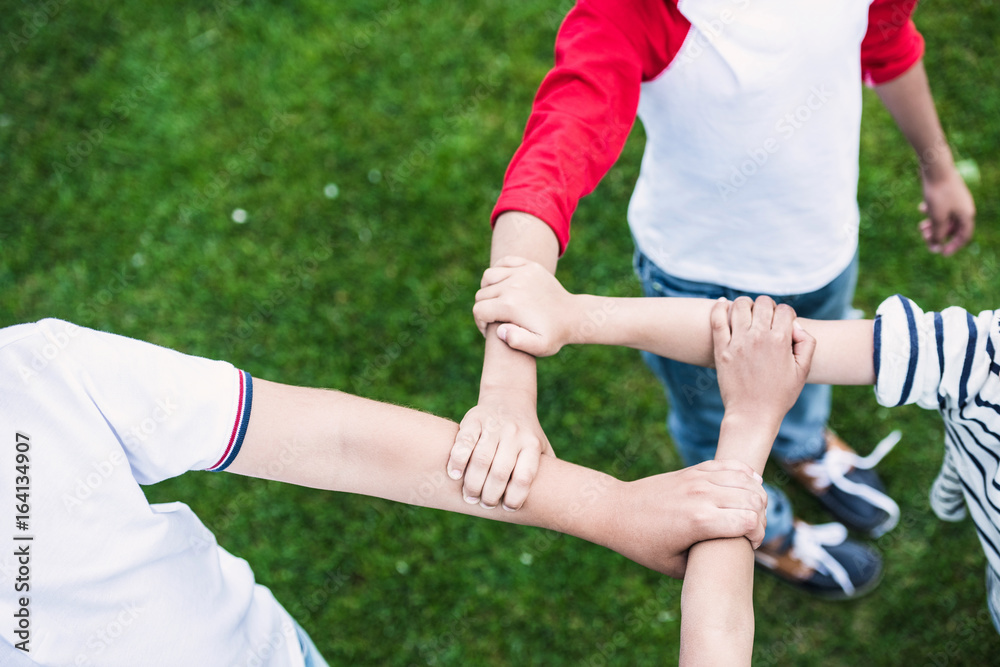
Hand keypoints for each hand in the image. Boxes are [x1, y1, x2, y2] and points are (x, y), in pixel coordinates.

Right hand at [448, 391, 554, 510]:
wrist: (509, 399)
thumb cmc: (526, 435)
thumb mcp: (542, 447)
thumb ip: (548, 472)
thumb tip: (553, 505)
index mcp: (532, 444)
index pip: (525, 476)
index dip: (516, 496)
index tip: (508, 508)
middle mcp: (514, 434)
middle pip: (500, 471)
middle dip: (490, 494)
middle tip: (485, 504)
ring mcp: (494, 425)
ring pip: (481, 458)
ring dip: (472, 482)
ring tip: (469, 496)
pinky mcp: (474, 419)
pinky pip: (464, 441)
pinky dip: (457, 460)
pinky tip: (454, 475)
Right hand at [473, 256, 578, 356]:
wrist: (573, 316)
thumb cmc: (554, 335)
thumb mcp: (539, 347)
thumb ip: (518, 342)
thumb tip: (499, 330)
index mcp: (511, 305)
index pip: (479, 310)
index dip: (480, 323)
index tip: (489, 330)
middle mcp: (513, 285)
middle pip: (482, 294)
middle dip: (484, 309)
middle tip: (494, 319)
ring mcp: (522, 272)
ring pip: (488, 276)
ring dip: (488, 289)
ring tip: (496, 301)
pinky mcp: (530, 266)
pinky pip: (503, 262)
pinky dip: (498, 271)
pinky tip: (503, 284)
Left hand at [608, 460, 766, 577]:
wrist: (617, 511)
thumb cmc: (643, 544)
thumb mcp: (676, 567)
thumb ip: (706, 564)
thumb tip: (730, 559)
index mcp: (700, 522)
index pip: (751, 522)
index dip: (758, 536)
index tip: (749, 545)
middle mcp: (702, 496)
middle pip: (754, 499)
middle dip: (761, 516)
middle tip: (751, 529)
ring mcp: (697, 479)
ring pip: (746, 479)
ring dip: (756, 495)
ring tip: (751, 509)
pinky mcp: (692, 470)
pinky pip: (729, 465)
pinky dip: (745, 474)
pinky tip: (747, 485)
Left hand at [711, 296, 814, 423]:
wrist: (752, 414)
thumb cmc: (780, 394)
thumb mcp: (803, 371)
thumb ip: (807, 343)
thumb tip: (795, 324)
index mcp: (780, 341)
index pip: (785, 310)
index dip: (786, 314)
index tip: (782, 325)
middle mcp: (758, 337)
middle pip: (763, 303)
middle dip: (768, 307)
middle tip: (765, 320)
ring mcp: (738, 342)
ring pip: (740, 305)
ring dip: (746, 305)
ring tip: (747, 314)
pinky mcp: (721, 348)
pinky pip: (717, 319)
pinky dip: (719, 307)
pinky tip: (723, 304)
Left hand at [918, 164, 974, 255]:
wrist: (936, 167)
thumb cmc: (938, 194)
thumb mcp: (937, 217)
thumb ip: (937, 234)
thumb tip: (936, 248)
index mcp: (966, 215)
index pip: (964, 236)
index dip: (953, 246)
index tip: (941, 253)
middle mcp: (964, 207)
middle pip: (953, 227)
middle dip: (939, 234)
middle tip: (924, 237)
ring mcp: (957, 199)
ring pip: (946, 217)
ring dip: (934, 224)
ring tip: (921, 227)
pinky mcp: (948, 192)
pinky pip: (941, 206)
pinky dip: (932, 211)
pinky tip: (921, 208)